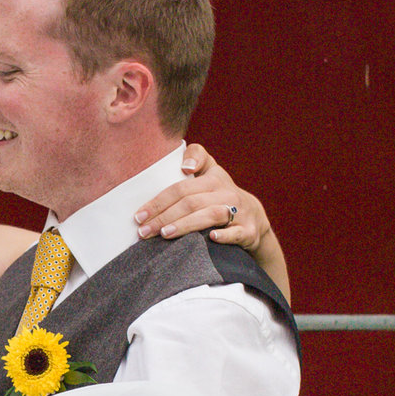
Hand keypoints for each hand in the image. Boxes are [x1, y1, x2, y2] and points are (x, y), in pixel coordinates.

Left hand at [134, 142, 268, 248]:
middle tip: (144, 231)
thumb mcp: (211, 171)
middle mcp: (226, 193)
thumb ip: (196, 157)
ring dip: (186, 225)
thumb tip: (184, 166)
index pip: (181, 187)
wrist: (254, 216)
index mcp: (214, 178)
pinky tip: (210, 238)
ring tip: (164, 234)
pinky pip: (236, 233)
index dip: (159, 200)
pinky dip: (224, 235)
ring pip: (210, 216)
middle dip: (164, 217)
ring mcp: (239, 212)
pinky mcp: (248, 231)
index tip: (140, 214)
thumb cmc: (221, 194)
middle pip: (191, 202)